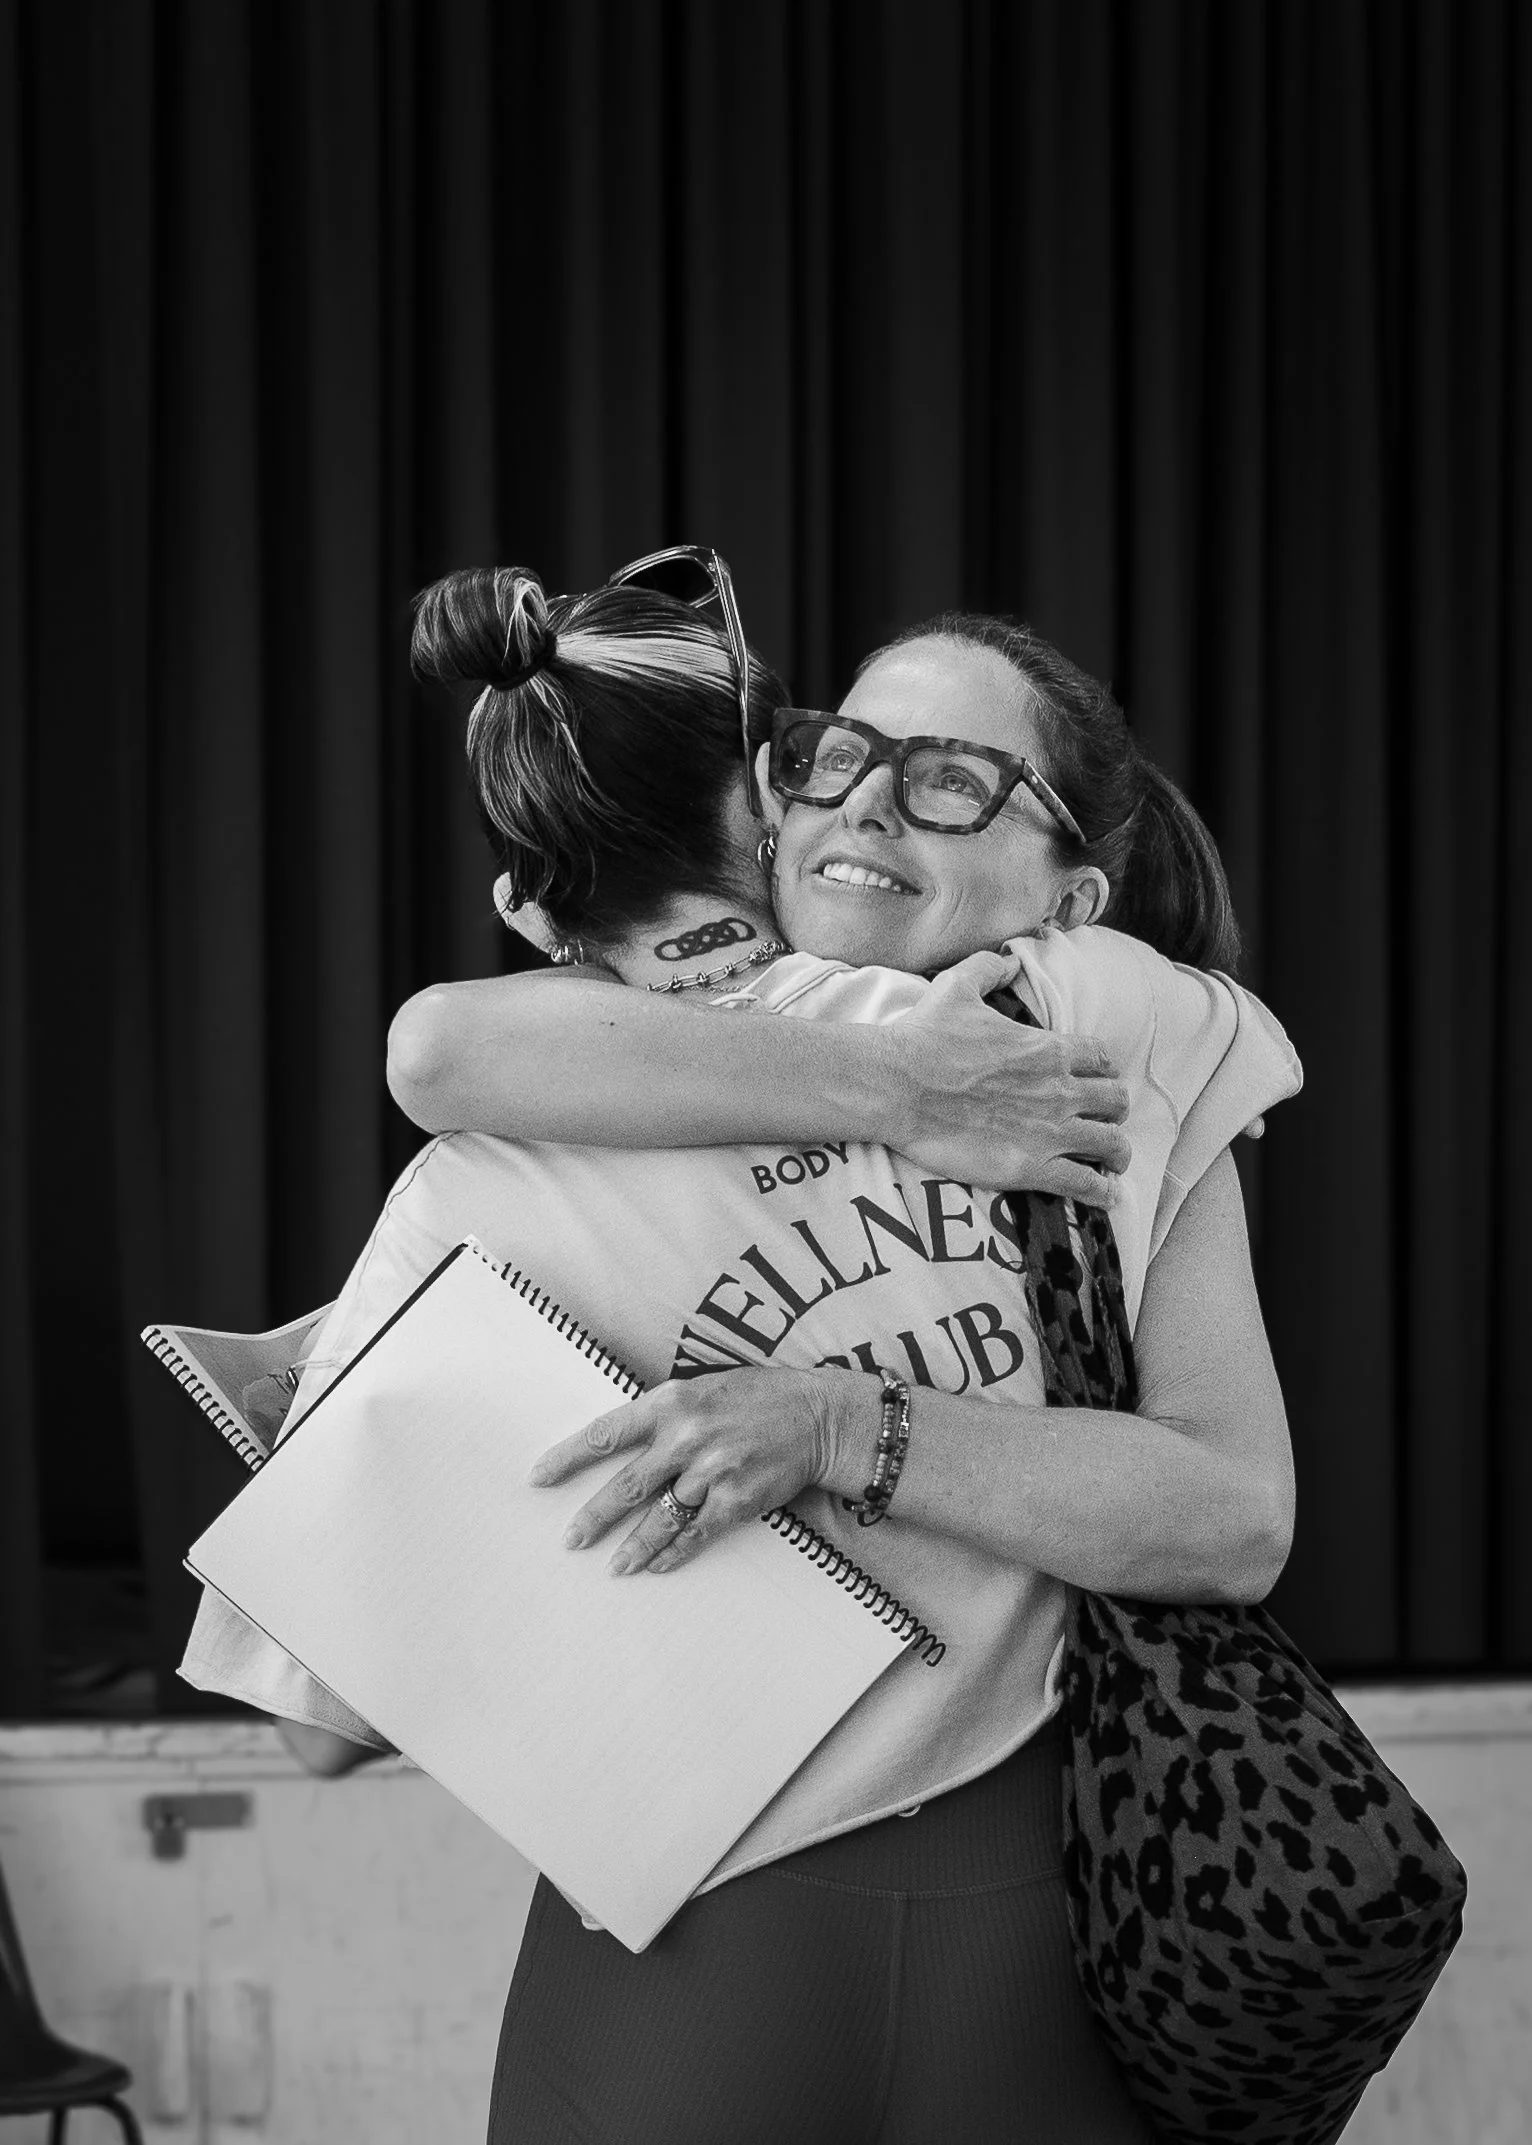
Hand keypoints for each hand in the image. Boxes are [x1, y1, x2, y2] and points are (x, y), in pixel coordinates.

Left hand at [528, 1367, 870, 1575]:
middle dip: (593, 1518)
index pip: (604, 1433)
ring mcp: (712, 1471)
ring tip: (613, 1567)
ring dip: (632, 1547)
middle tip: (569, 1541)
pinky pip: (696, 1533)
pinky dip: (674, 1553)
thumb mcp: (701, 1387)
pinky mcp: (737, 1499)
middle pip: (626, 1486)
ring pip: (659, 1518)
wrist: (816, 1416)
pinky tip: (657, 1566)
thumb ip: (662, 1414)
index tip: (538, 1478)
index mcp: (670, 1402)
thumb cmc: (756, 1397)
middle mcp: (686, 1437)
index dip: (566, 1458)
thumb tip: (618, 1441)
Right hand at [882, 950, 1131, 1201]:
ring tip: (1113, 1162)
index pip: (1102, 1058)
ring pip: (1111, 1145)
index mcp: (1048, 1049)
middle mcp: (1060, 1090)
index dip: (1102, 1070)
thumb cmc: (924, 1038)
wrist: (897, 1085)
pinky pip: (1086, 1184)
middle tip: (1103, 1119)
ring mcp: (1050, 1132)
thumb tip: (1008, 959)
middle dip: (1114, 1110)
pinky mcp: (1031, 1167)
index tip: (1094, 1079)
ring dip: (1116, 1153)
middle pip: (1116, 1101)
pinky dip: (1101, 1193)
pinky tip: (1106, 1197)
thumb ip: (988, 969)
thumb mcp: (957, 987)